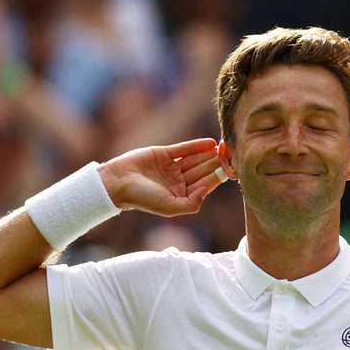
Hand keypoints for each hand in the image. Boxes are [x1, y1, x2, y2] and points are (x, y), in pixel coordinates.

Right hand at [100, 138, 223, 216]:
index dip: (218, 177)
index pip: (204, 185)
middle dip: (216, 163)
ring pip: (195, 159)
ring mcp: (172, 167)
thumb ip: (191, 204)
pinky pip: (184, 149)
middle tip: (231, 154)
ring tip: (224, 147)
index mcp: (181, 196)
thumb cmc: (143, 198)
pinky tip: (210, 142)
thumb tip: (207, 192)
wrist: (117, 182)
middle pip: (202, 170)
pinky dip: (197, 145)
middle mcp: (178, 182)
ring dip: (209, 154)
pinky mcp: (164, 154)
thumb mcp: (169, 207)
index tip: (231, 170)